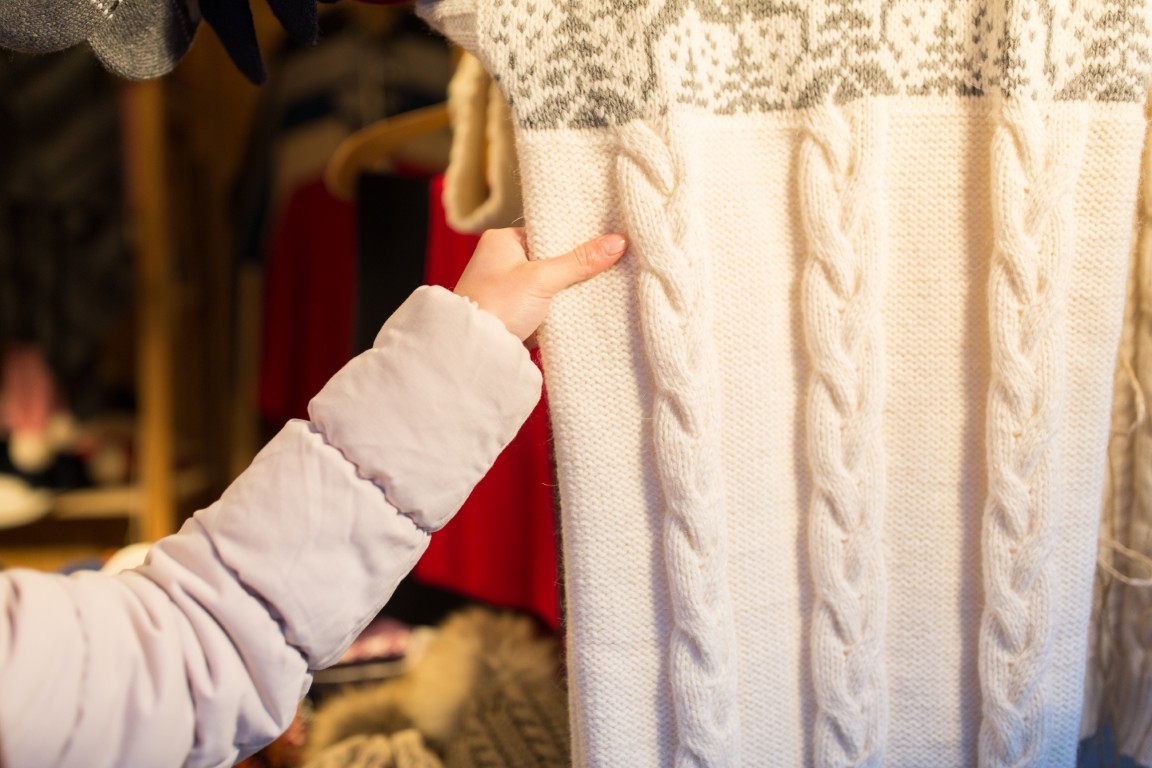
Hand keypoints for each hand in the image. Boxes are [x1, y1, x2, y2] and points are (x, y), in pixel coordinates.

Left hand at [453, 228, 626, 342]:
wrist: (475, 350)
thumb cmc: (498, 306)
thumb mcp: (542, 279)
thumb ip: (579, 261)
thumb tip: (617, 242)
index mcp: (502, 241)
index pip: (547, 233)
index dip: (574, 240)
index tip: (602, 244)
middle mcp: (501, 261)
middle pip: (550, 258)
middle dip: (573, 268)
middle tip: (606, 266)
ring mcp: (506, 288)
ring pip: (549, 283)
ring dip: (567, 290)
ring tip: (599, 286)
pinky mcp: (513, 312)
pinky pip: (544, 303)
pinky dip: (559, 307)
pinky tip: (580, 307)